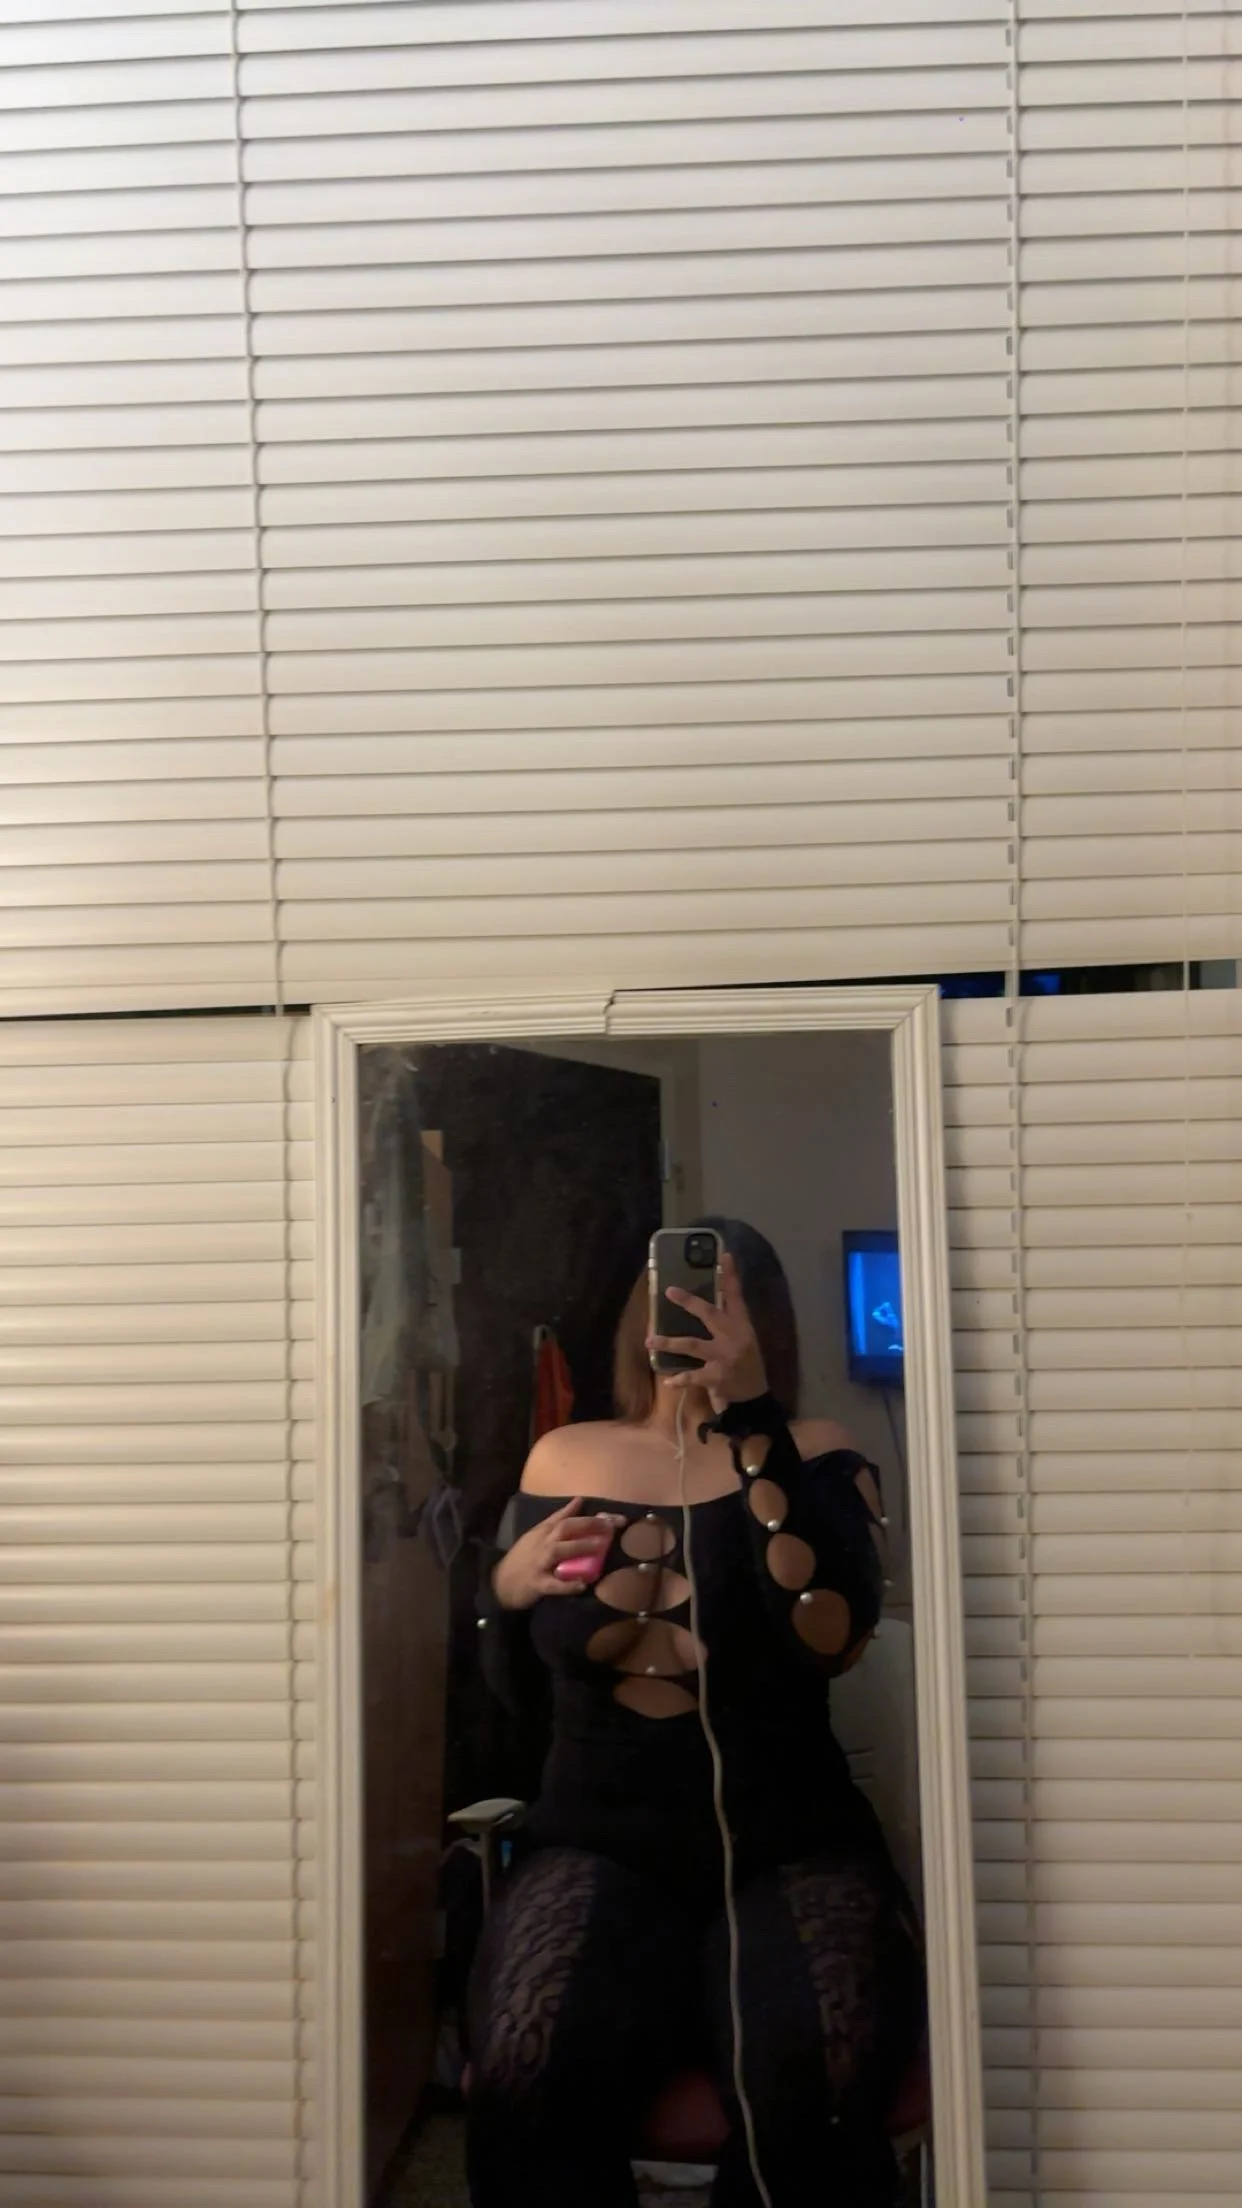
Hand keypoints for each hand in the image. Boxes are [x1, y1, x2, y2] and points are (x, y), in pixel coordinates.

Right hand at [492, 1498, 624, 1610]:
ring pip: (559, 1551)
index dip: (591, 1517)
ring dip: (579, 1548)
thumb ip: (559, 1517)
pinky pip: (553, 1584)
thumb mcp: (539, 1533)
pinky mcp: (536, 1583)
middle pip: (565, 1528)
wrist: (500, 1581)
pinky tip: (582, 1585)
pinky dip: (567, 1585)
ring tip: (599, 1547)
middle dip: (588, 1526)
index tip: (614, 1518)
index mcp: (544, 1531)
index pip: (568, 1518)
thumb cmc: (524, 1556)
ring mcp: (538, 1562)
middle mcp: (542, 1543)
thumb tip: (579, 1500)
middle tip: (610, 1527)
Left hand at [648, 1252, 767, 1411]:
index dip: (731, 1276)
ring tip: (649, 1340)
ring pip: (692, 1345)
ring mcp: (724, 1357)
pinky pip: (692, 1376)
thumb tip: (701, 1306)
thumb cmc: (747, 1366)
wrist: (755, 1399)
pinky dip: (679, 1379)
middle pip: (709, 1314)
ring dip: (669, 1343)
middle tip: (670, 1291)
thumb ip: (727, 1324)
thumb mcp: (744, 1340)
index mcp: (742, 1326)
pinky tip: (668, 1380)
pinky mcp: (716, 1377)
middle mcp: (734, 1337)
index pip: (736, 1296)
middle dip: (689, 1302)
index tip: (725, 1255)